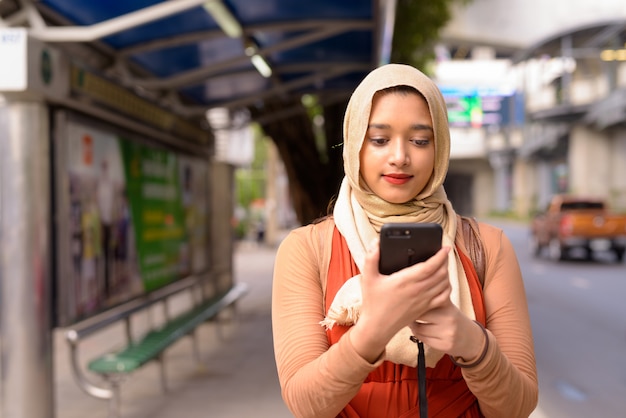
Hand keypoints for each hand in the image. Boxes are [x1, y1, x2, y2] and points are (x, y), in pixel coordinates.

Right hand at [349, 239, 451, 361]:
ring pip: (444, 284)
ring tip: (444, 265)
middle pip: (441, 273)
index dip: (440, 255)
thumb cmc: (373, 303)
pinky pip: (444, 297)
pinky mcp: (425, 308)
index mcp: (405, 281)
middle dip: (445, 261)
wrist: (377, 327)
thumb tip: (376, 243)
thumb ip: (371, 258)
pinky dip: (447, 287)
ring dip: (447, 273)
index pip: (430, 266)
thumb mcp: (368, 278)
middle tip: (443, 253)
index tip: (445, 247)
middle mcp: (418, 290)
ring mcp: (423, 300)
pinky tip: (444, 283)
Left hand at [408, 303, 485, 360]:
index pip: (422, 302)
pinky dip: (419, 336)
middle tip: (410, 314)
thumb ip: (430, 299)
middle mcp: (448, 318)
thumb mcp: (445, 304)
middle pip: (419, 316)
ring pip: (418, 330)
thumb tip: (408, 295)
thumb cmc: (451, 318)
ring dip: (414, 327)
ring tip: (416, 323)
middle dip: (412, 316)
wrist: (470, 337)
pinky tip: (423, 332)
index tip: (409, 304)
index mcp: (447, 304)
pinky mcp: (445, 345)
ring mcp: (448, 333)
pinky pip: (423, 340)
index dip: (413, 304)